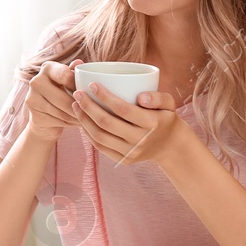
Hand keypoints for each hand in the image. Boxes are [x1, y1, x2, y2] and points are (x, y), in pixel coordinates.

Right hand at [24, 61, 81, 141]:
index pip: (65, 75)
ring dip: (78, 116)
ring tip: (89, 118)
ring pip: (62, 112)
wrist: (44, 114)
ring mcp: (32, 99)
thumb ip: (74, 72)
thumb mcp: (69, 81)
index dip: (79, 86)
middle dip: (80, 106)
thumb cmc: (62, 92)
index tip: (89, 93)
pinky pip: (58, 121)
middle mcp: (36, 81)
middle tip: (94, 111)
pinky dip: (71, 123)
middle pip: (63, 98)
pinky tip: (77, 122)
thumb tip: (79, 62)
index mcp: (47, 68)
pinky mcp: (34, 116)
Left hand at [71, 84, 190, 165]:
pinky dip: (88, 134)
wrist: (170, 146)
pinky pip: (100, 147)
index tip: (92, 84)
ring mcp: (131, 153)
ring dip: (84, 120)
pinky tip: (82, 121)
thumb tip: (140, 97)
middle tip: (77, 94)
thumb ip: (158, 96)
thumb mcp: (169, 103)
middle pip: (107, 123)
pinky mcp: (123, 160)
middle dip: (88, 107)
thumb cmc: (165, 117)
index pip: (123, 109)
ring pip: (100, 137)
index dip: (105, 97)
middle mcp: (140, 140)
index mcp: (152, 124)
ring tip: (76, 105)